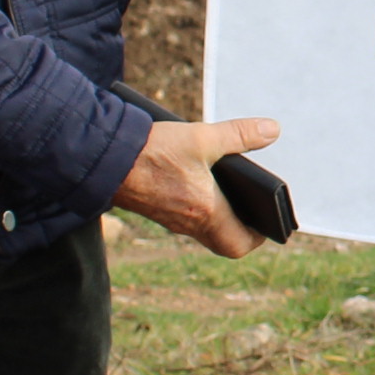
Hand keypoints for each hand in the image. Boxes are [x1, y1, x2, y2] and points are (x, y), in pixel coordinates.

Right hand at [113, 113, 283, 257]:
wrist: (102, 158)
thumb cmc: (152, 151)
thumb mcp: (202, 136)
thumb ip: (238, 134)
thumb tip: (272, 130)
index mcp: (206, 212)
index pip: (239, 245)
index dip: (258, 236)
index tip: (267, 221)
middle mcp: (189, 223)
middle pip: (223, 241)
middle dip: (241, 227)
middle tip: (252, 206)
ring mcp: (170, 218)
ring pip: (204, 229)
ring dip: (220, 215)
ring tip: (232, 189)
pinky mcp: (156, 208)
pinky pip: (186, 217)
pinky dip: (200, 205)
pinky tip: (201, 180)